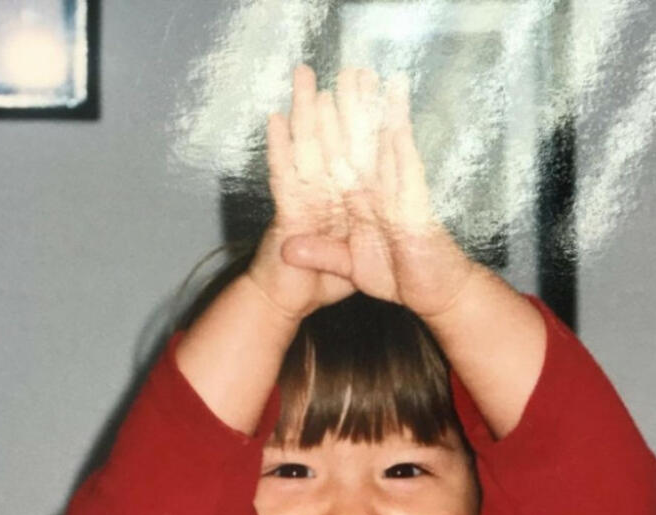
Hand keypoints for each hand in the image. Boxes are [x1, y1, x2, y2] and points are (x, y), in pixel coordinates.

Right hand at [246, 65, 355, 320]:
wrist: (282, 305)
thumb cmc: (316, 285)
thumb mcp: (351, 260)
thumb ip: (360, 236)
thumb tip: (379, 220)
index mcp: (342, 203)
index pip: (357, 157)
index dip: (365, 125)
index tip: (374, 87)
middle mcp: (321, 195)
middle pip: (332, 143)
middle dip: (338, 106)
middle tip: (346, 68)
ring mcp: (301, 202)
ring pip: (305, 150)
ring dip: (303, 113)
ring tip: (305, 77)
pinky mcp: (287, 218)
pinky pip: (282, 180)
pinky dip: (278, 152)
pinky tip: (276, 121)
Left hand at [277, 67, 476, 321]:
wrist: (434, 296)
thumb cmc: (398, 276)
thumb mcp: (348, 267)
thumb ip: (321, 254)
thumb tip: (288, 248)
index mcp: (361, 202)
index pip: (340, 162)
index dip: (328, 132)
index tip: (314, 99)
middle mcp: (380, 192)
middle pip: (363, 144)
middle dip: (354, 109)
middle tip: (347, 71)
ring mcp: (400, 195)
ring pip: (387, 147)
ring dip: (380, 113)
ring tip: (373, 78)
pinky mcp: (417, 208)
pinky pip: (409, 171)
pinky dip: (403, 145)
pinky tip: (397, 118)